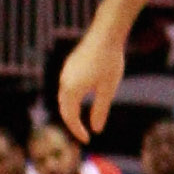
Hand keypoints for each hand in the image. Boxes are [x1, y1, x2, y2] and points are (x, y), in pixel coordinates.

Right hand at [57, 19, 125, 139]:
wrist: (106, 33)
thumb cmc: (110, 61)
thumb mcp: (108, 88)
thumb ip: (100, 110)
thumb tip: (96, 129)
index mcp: (72, 90)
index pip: (70, 117)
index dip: (77, 131)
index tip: (87, 140)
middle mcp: (64, 82)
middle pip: (64, 108)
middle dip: (72, 123)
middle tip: (83, 134)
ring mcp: (65, 72)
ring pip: (64, 97)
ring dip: (71, 110)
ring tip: (81, 120)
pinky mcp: (70, 65)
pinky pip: (66, 86)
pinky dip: (72, 98)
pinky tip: (82, 98)